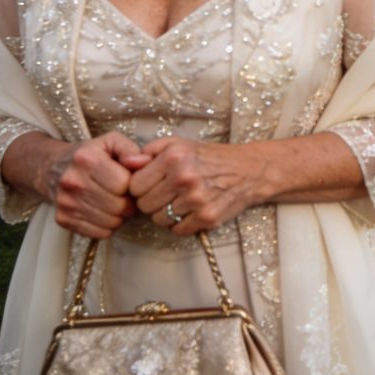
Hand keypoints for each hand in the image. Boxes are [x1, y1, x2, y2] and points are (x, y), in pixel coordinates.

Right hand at [46, 132, 149, 238]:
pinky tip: (107, 213)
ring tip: (119, 204)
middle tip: (128, 197)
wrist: (54, 168)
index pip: (123, 184)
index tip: (131, 182)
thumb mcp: (110, 142)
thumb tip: (144, 162)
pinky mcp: (63, 220)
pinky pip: (99, 234)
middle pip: (118, 206)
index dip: (133, 185)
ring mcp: (66, 203)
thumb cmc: (90, 154)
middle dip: (129, 203)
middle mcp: (73, 182)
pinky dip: (109, 227)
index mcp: (87, 160)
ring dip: (121, 216)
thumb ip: (130, 149)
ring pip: (110, 222)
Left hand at [126, 136, 266, 234]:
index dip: (140, 187)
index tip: (151, 184)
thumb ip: (150, 151)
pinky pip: (177, 230)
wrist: (248, 170)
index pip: (134, 186)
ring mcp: (196, 200)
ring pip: (159, 220)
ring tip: (180, 201)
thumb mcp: (180, 143)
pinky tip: (191, 210)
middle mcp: (184, 177)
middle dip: (152, 201)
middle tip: (167, 193)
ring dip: (166, 213)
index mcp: (174, 157)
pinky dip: (181, 224)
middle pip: (144, 205)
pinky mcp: (207, 218)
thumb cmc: (210, 157)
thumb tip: (126, 164)